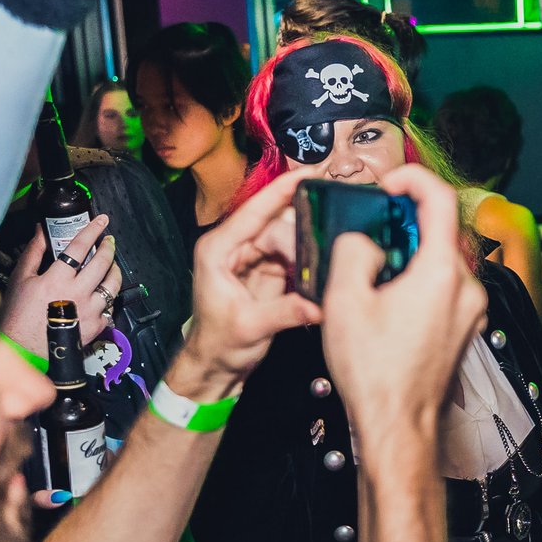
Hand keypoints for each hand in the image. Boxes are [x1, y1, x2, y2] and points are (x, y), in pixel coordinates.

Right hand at [2, 217, 119, 353]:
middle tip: (108, 240)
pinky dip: (108, 295)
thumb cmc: (18, 315)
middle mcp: (77, 293)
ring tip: (110, 263)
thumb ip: (34, 252)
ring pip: (113, 284)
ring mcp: (90, 311)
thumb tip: (41, 230)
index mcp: (56, 279)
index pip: (80, 247)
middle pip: (102, 263)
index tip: (102, 220)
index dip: (93, 230)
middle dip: (108, 247)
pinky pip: (110, 306)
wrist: (24, 349)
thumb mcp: (21, 279)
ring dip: (114, 270)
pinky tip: (102, 290)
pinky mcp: (96, 326)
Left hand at [167, 169, 321, 399]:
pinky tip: (321, 268)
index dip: (281, 191)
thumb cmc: (218, 345)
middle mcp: (233, 248)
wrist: (215, 366)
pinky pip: (292, 256)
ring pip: (287, 239)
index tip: (308, 175)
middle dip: (302, 233)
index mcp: (218, 250)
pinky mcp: (265, 272)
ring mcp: (250, 258)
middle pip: (275, 224)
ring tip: (324, 265)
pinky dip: (307, 262)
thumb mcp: (251, 328)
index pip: (253, 212)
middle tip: (327, 248)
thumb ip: (286, 313)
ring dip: (307, 250)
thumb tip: (319, 304)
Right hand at [322, 162, 485, 459]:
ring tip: (376, 268)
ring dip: (413, 253)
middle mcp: (468, 289)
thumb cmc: (375, 373)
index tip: (387, 184)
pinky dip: (422, 279)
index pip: (440, 198)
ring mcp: (472, 312)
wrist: (399, 426)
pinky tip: (392, 298)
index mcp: (443, 272)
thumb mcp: (344, 301)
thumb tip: (365, 242)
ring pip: (445, 261)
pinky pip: (447, 288)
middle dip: (407, 220)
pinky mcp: (466, 330)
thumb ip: (353, 252)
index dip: (412, 179)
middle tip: (373, 227)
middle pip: (443, 230)